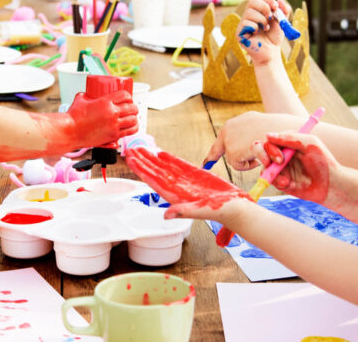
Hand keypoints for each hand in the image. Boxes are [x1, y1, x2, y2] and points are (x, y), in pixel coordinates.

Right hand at [68, 90, 137, 146]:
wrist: (70, 132)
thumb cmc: (73, 117)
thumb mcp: (80, 100)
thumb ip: (86, 95)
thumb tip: (88, 94)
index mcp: (105, 102)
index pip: (125, 95)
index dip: (129, 96)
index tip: (128, 98)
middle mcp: (112, 113)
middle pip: (132, 107)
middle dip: (134, 107)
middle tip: (131, 108)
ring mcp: (114, 125)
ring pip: (133, 119)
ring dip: (135, 118)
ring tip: (133, 118)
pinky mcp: (113, 136)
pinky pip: (130, 131)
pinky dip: (134, 128)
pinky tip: (133, 126)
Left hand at [126, 147, 251, 224]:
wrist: (235, 208)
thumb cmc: (219, 212)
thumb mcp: (200, 211)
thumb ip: (183, 212)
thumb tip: (166, 215)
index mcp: (174, 195)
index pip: (152, 180)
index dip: (141, 170)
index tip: (131, 160)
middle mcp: (176, 187)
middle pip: (154, 171)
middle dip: (142, 161)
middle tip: (129, 150)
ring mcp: (185, 181)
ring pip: (164, 167)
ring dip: (152, 158)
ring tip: (140, 149)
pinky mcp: (195, 175)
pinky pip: (179, 165)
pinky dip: (169, 159)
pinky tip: (160, 153)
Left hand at [205, 111, 277, 170]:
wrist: (285, 129)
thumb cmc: (278, 128)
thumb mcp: (258, 125)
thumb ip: (246, 134)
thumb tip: (241, 145)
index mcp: (232, 124)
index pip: (219, 141)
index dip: (213, 155)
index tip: (205, 164)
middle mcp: (227, 131)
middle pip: (224, 151)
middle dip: (235, 156)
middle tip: (241, 159)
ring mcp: (228, 141)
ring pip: (233, 160)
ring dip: (246, 160)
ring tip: (260, 153)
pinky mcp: (232, 152)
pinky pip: (238, 165)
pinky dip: (249, 164)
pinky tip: (259, 157)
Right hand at [236, 0, 292, 65]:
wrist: (271, 52)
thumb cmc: (274, 37)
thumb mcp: (282, 22)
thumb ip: (283, 10)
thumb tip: (280, 0)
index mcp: (257, 12)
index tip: (276, 6)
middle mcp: (248, 16)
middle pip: (251, 1)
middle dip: (264, 7)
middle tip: (271, 17)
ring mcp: (242, 24)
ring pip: (249, 13)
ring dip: (262, 20)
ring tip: (265, 28)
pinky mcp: (239, 33)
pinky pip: (246, 24)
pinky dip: (256, 28)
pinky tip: (257, 34)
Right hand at [258, 132, 337, 203]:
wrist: (332, 186)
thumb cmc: (324, 163)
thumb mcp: (310, 145)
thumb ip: (290, 138)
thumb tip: (267, 135)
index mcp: (288, 143)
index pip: (269, 142)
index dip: (270, 149)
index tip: (281, 159)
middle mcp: (282, 154)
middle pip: (261, 153)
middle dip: (265, 160)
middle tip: (274, 166)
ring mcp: (281, 168)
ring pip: (265, 169)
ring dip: (274, 176)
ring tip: (287, 182)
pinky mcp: (281, 180)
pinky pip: (271, 181)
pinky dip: (279, 184)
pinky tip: (291, 185)